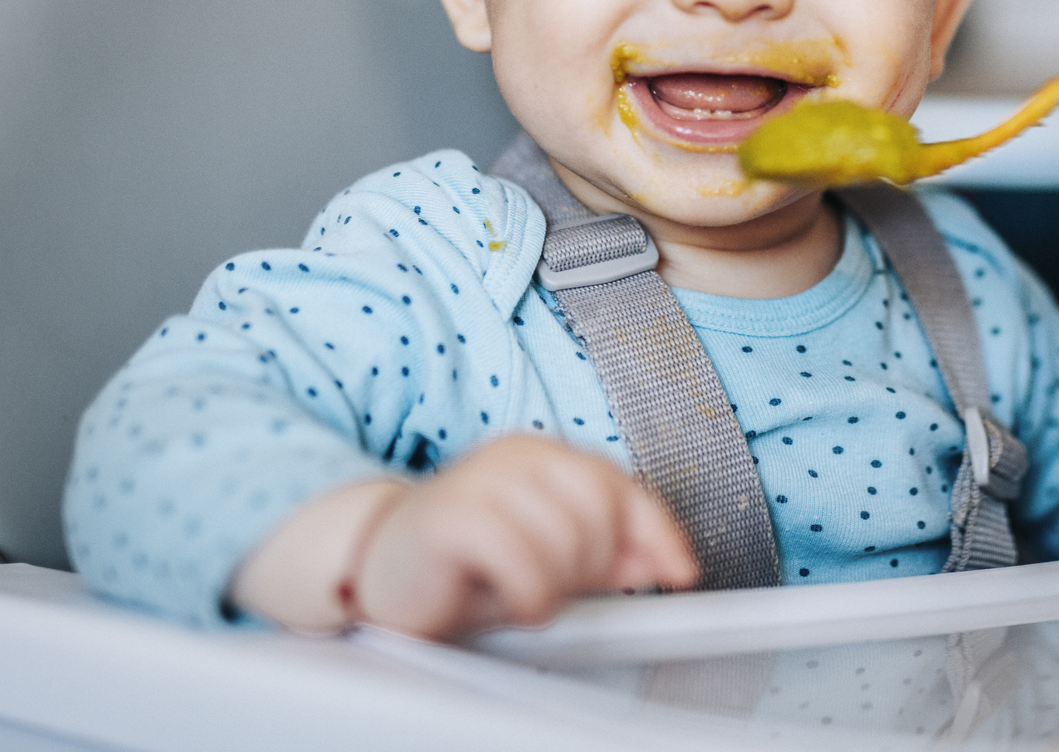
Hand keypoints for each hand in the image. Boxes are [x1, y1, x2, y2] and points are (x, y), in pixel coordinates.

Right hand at [230, 434, 696, 637]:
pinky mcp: (452, 517)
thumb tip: (662, 560)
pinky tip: (515, 603)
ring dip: (557, 584)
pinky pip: (523, 561)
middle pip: (601, 509)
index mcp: (542, 455)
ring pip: (568, 537)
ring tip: (526, 596)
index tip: (681, 574)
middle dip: (595, 564)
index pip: (621, 485)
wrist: (377, 571)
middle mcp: (515, 457)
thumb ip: (603, 552)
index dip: (659, 532)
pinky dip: (531, 594)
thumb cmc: (462, 564)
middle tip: (559, 589)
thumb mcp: (546, 557)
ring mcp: (480, 480)